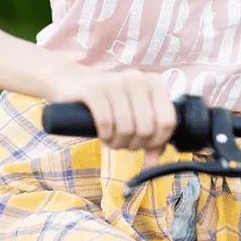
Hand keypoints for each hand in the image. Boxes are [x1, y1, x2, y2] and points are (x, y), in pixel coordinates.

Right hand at [50, 68, 176, 167]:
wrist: (72, 83)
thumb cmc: (111, 104)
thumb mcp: (134, 115)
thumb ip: (150, 137)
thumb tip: (154, 162)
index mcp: (153, 82)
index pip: (168, 121)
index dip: (158, 141)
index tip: (146, 147)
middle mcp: (137, 78)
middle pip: (146, 129)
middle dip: (135, 145)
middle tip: (125, 144)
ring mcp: (115, 82)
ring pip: (126, 128)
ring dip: (118, 143)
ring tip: (112, 140)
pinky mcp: (93, 90)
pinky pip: (106, 123)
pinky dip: (105, 135)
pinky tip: (103, 134)